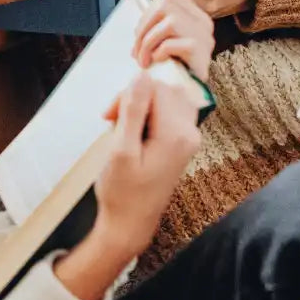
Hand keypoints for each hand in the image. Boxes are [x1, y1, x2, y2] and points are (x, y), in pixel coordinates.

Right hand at [93, 72, 202, 257]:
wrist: (131, 224)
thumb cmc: (122, 192)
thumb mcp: (121, 150)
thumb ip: (133, 110)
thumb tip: (141, 75)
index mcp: (177, 134)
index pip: (155, 87)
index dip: (127, 95)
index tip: (108, 117)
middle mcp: (190, 132)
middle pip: (162, 90)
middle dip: (134, 99)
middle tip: (112, 123)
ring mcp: (189, 138)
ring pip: (165, 98)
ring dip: (140, 106)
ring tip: (122, 129)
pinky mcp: (183, 142)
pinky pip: (167, 111)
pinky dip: (149, 114)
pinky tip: (135, 133)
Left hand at [131, 0, 213, 80]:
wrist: (184, 97)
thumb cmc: (171, 64)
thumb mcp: (168, 33)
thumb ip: (170, 6)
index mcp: (196, 15)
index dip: (148, 14)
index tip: (141, 34)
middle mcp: (203, 22)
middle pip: (165, 5)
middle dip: (144, 28)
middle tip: (137, 50)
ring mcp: (203, 36)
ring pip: (167, 24)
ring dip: (147, 44)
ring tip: (144, 61)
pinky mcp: (198, 52)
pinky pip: (169, 43)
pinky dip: (157, 54)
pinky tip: (158, 64)